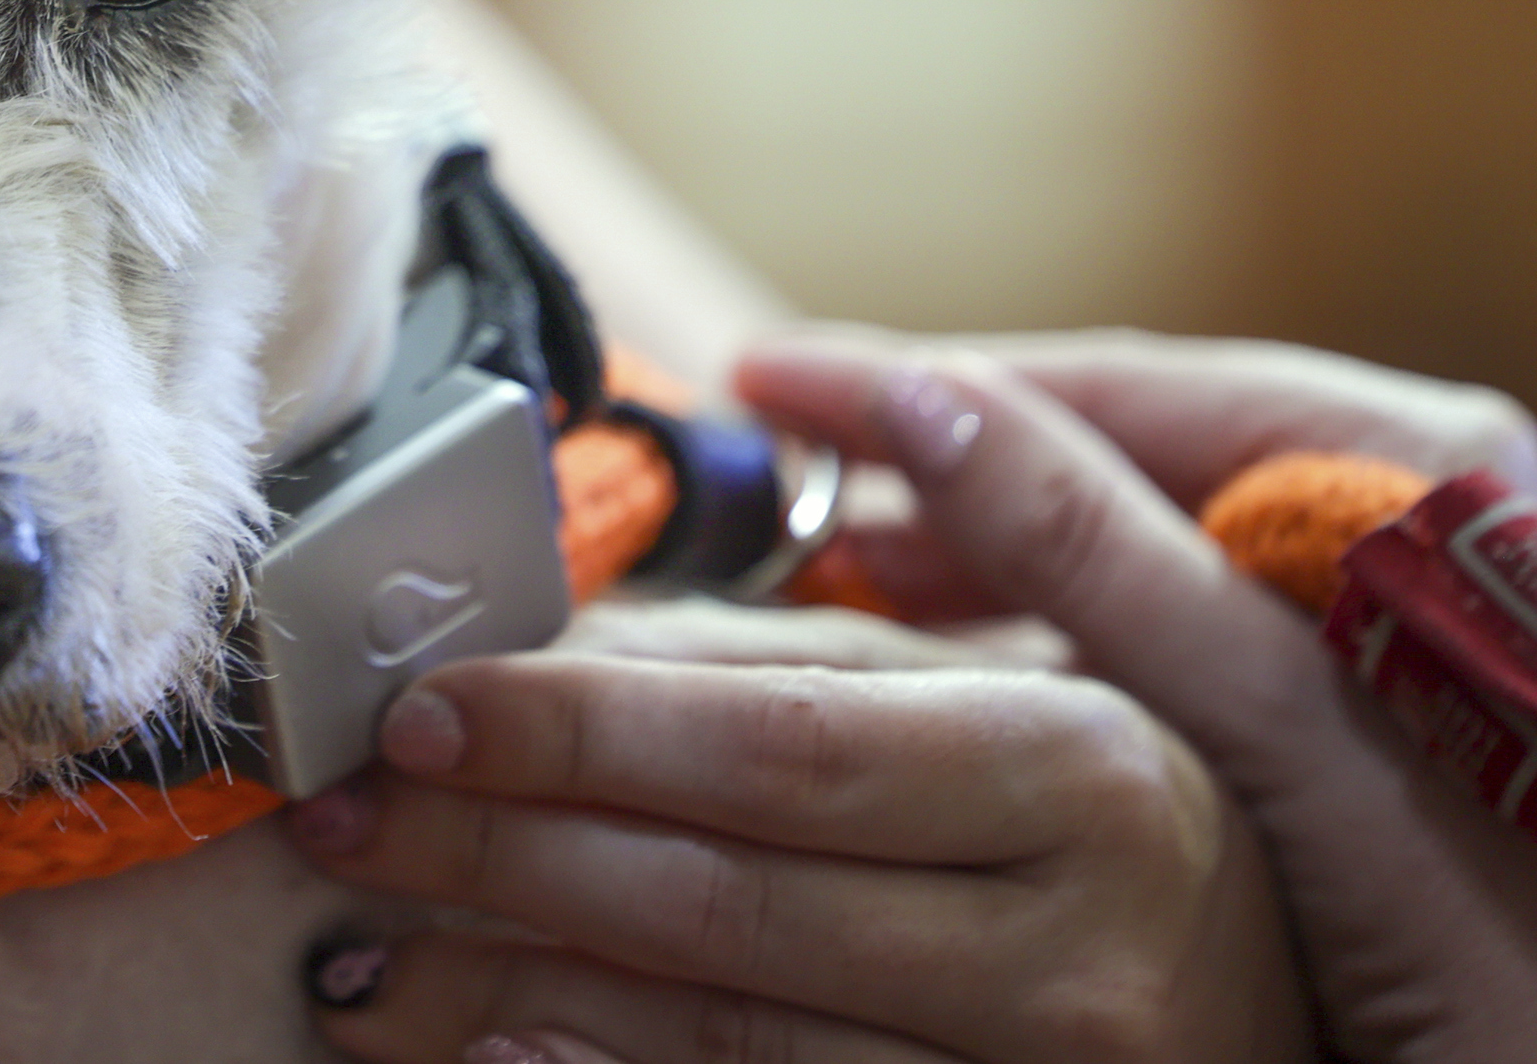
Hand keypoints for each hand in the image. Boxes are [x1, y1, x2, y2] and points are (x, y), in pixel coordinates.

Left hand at [290, 588, 1307, 1062]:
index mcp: (1072, 770)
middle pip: (723, 904)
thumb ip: (782, 661)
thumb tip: (534, 641)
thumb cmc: (1095, 812)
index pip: (774, 748)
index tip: (412, 708)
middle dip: (495, 858)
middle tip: (335, 821)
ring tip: (358, 944)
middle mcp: (1071, 950)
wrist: (1330, 995)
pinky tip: (486, 1048)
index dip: (576, 729)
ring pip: (721, 1039)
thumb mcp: (985, 697)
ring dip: (507, 989)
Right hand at [739, 328, 1536, 1063]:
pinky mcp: (1399, 697)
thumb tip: (927, 405)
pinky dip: (1083, 631)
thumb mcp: (1298, 740)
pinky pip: (1203, 621)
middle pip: (1131, 450)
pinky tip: (994, 666)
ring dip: (1002, 554)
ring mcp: (1405, 605)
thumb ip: (1114, 565)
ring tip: (858, 579)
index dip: (926, 382)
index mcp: (1413, 468)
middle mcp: (1413, 505)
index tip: (771, 376)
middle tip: (787, 499)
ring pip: (1159, 538)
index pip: (1119, 383)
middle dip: (948, 468)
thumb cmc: (1522, 934)